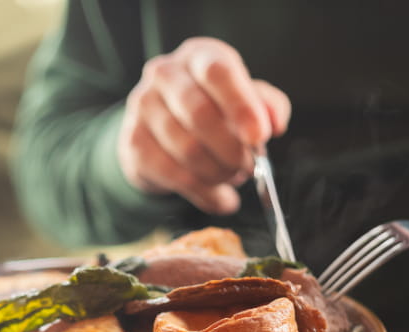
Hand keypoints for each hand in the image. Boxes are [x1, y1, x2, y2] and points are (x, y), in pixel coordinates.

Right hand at [117, 37, 290, 213]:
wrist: (159, 129)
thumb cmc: (211, 109)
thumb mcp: (243, 98)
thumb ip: (266, 105)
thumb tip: (275, 123)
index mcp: (198, 56)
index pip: (218, 73)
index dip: (241, 105)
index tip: (260, 137)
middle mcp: (164, 74)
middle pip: (199, 114)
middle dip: (232, 149)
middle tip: (249, 167)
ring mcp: (143, 107)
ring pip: (187, 150)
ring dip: (219, 173)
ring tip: (232, 177)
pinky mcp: (133, 142)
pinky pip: (174, 175)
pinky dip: (205, 193)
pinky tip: (221, 198)